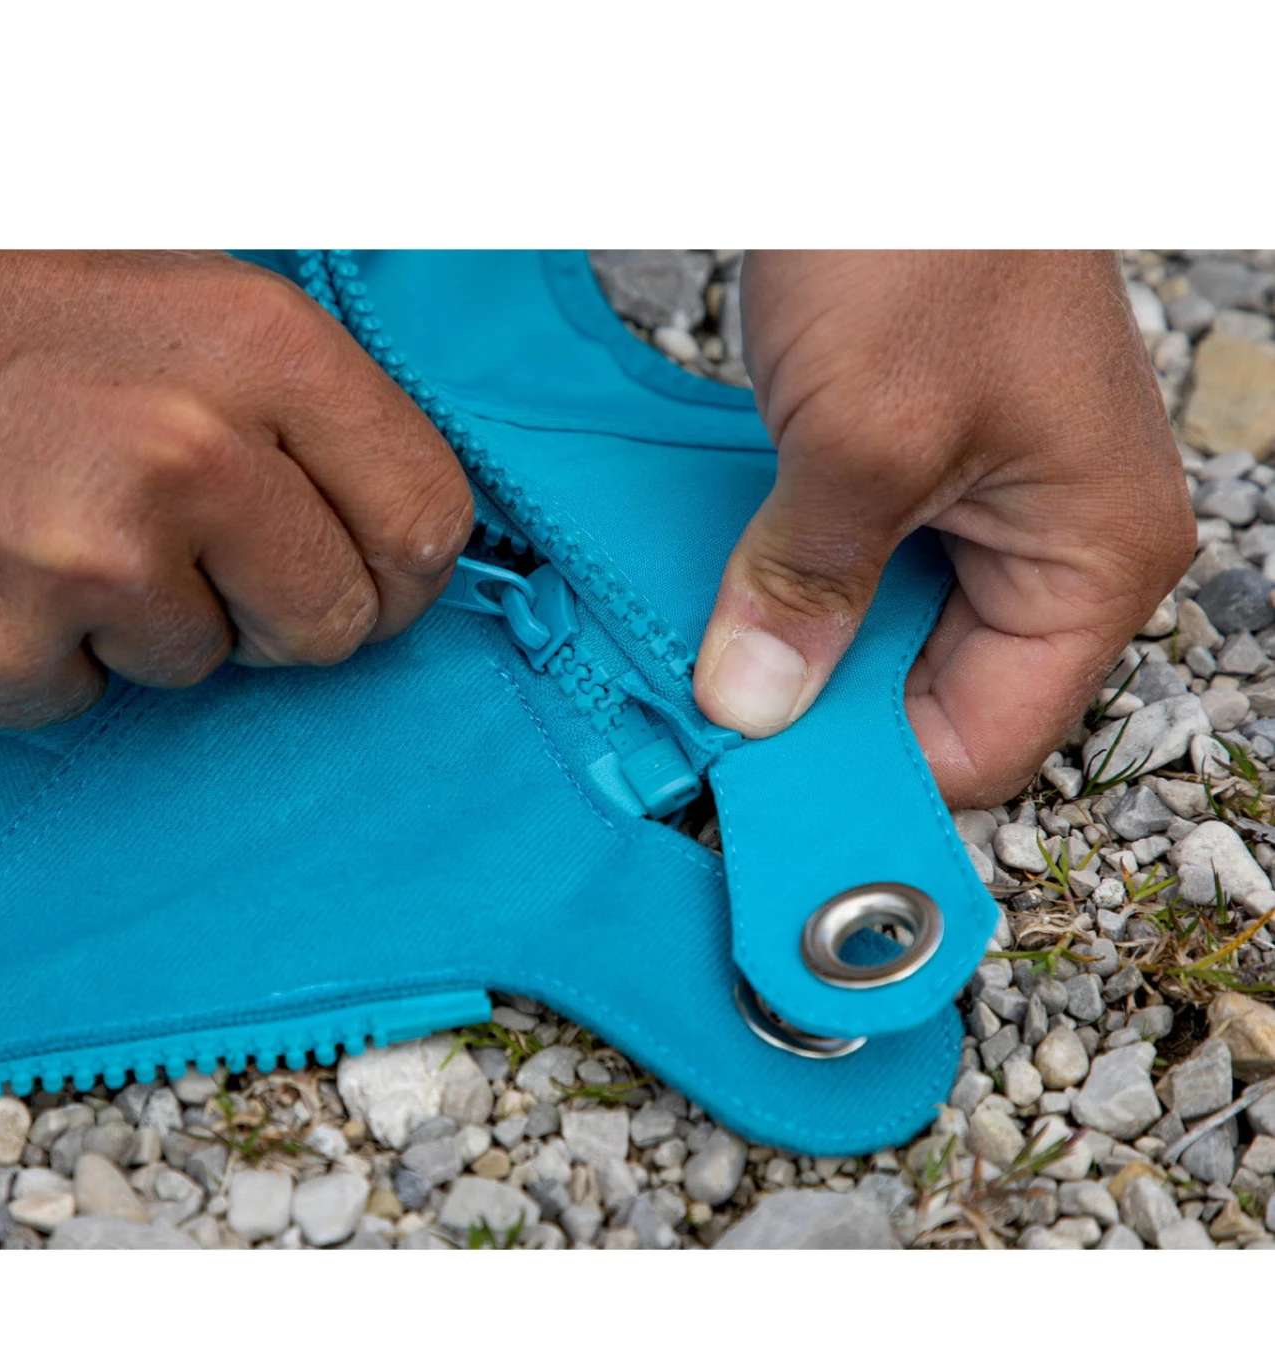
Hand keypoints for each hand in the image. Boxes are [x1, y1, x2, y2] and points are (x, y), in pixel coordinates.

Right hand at [0, 251, 473, 727]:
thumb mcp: (177, 287)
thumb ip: (307, 399)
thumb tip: (429, 527)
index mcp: (257, 344)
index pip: (427, 520)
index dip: (400, 567)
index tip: (362, 572)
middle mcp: (187, 451)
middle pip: (338, 622)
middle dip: (279, 606)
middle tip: (191, 546)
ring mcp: (89, 561)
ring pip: (209, 665)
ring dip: (152, 621)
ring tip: (61, 525)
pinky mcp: (0, 650)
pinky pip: (91, 700)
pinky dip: (55, 657)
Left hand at [692, 250, 1195, 807]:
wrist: (902, 100)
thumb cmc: (930, 231)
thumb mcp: (861, 433)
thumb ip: (809, 585)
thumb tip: (755, 709)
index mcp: (1092, 560)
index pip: (987, 744)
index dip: (874, 775)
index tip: (762, 796)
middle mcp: (1053, 553)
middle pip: (934, 703)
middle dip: (829, 721)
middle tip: (721, 737)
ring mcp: (986, 516)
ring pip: (886, 644)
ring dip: (801, 659)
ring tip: (716, 666)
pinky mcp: (920, 481)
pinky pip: (858, 578)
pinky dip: (793, 597)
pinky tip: (731, 603)